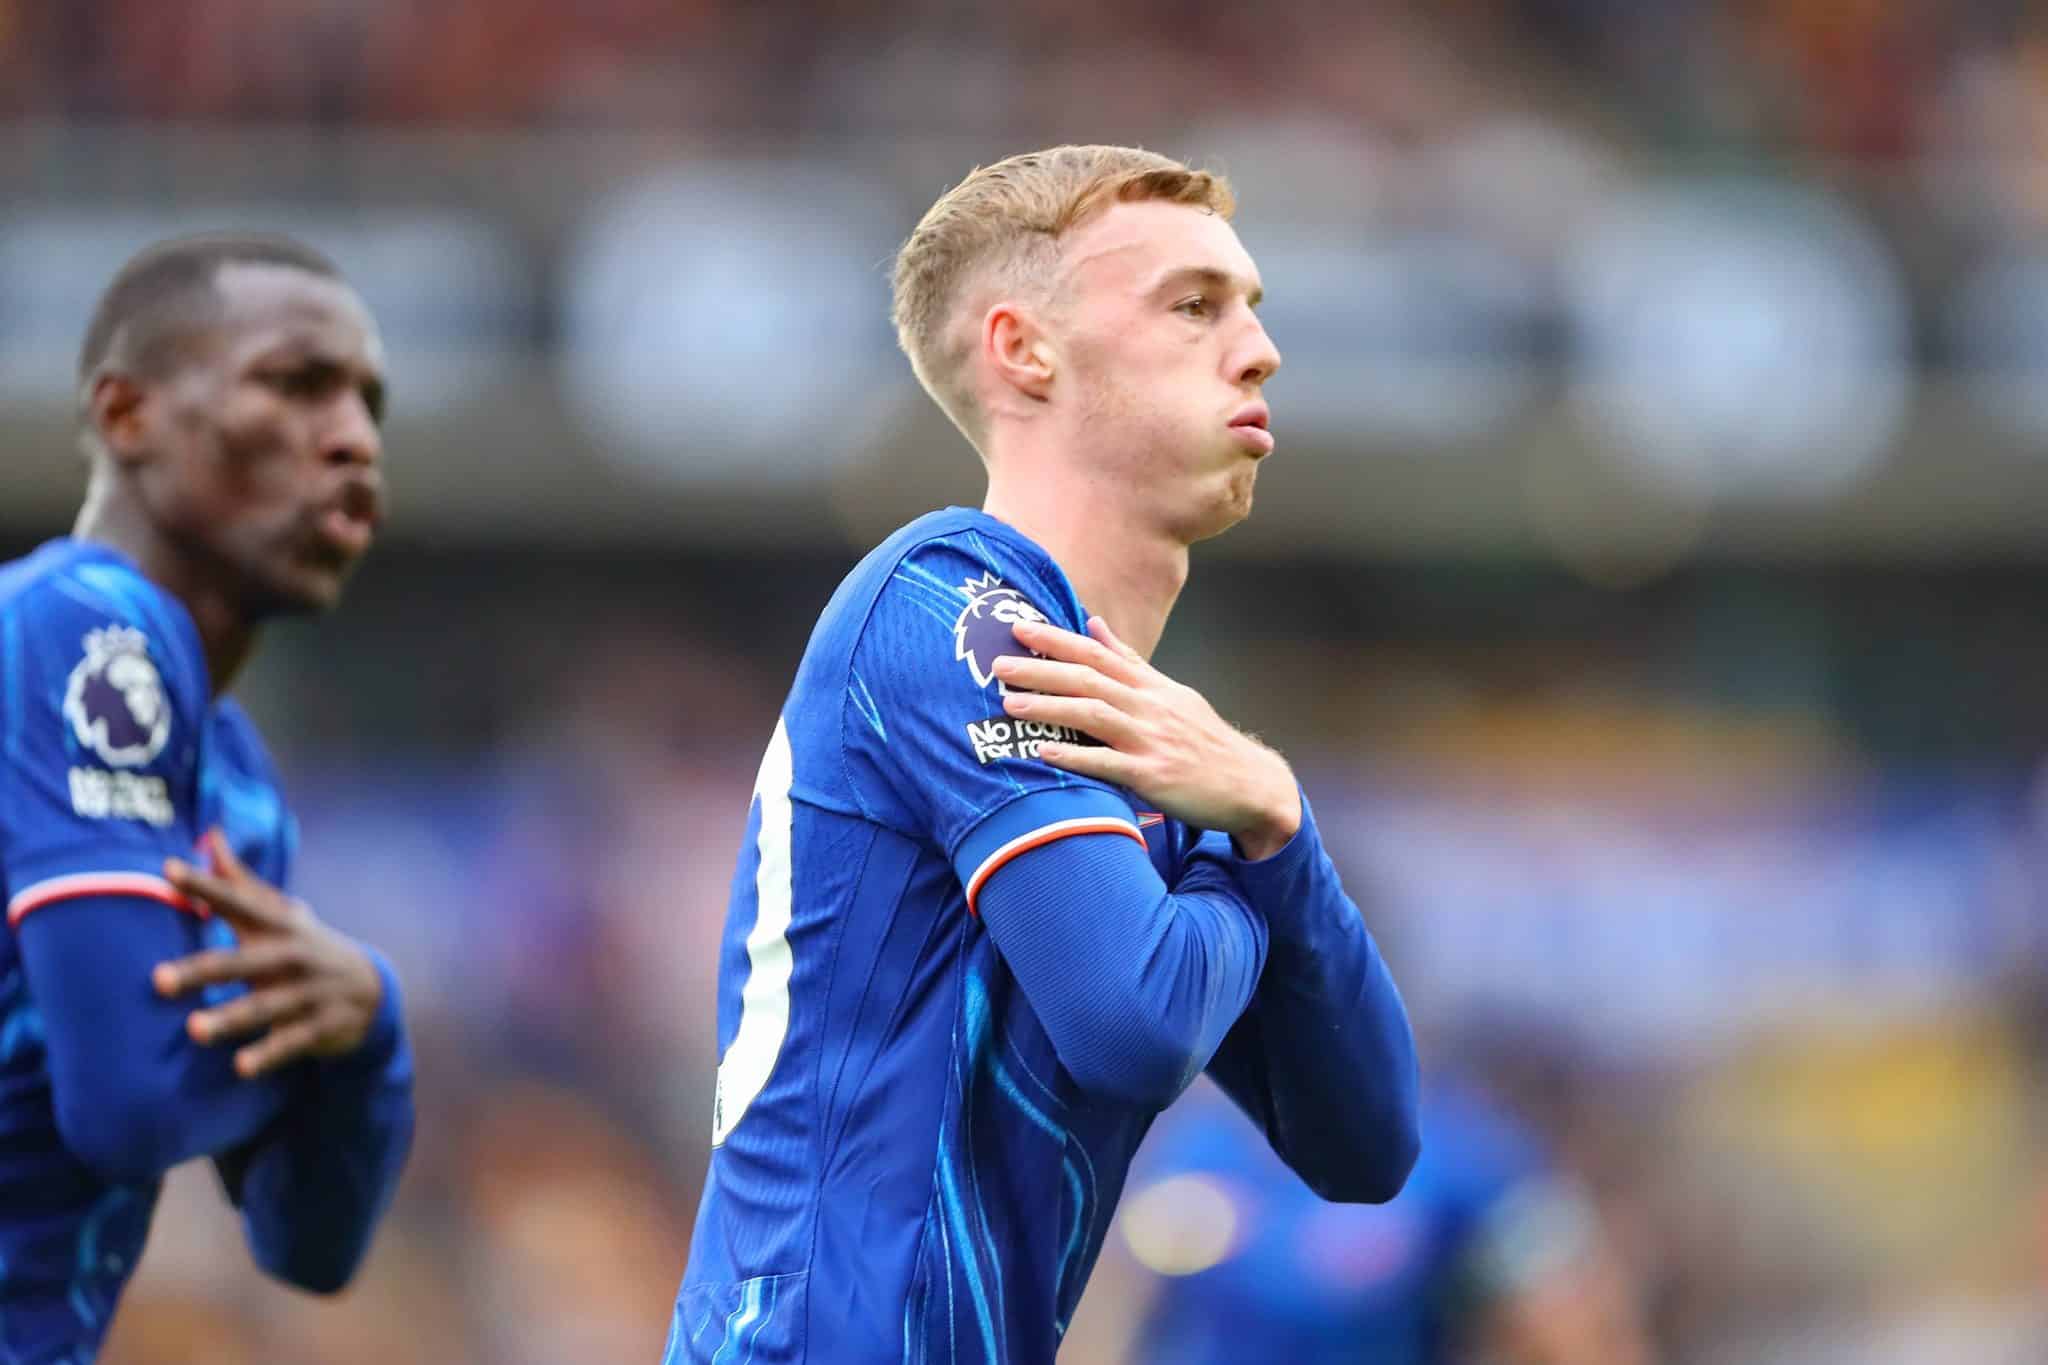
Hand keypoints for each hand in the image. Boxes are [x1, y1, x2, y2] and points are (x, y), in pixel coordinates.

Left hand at [153, 830, 385, 1078]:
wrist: (371, 989)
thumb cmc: (304, 948)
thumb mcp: (280, 915)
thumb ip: (240, 882)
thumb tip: (210, 837)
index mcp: (279, 926)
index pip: (238, 901)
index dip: (205, 886)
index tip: (169, 871)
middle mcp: (293, 956)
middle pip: (244, 962)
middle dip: (202, 970)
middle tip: (157, 980)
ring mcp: (309, 992)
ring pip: (267, 1006)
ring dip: (231, 1018)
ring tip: (194, 1029)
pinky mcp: (321, 1026)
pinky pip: (293, 1041)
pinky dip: (269, 1054)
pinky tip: (241, 1067)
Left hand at [998, 616, 1301, 857]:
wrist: (1249, 784)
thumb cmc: (1203, 740)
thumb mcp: (1170, 694)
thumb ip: (1129, 661)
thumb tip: (1094, 624)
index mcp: (1149, 686)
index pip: (1096, 653)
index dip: (1056, 639)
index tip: (1018, 627)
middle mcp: (1148, 706)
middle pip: (1088, 679)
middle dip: (1041, 669)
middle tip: (997, 664)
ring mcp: (1151, 740)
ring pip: (1094, 715)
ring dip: (1050, 707)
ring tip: (1010, 704)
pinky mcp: (1154, 775)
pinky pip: (1109, 763)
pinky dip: (1076, 756)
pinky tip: (1045, 752)